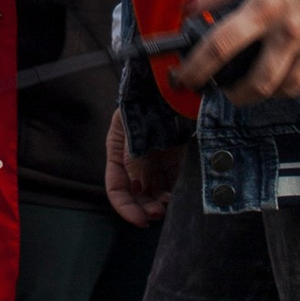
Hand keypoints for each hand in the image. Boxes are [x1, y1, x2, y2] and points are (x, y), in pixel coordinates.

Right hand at [105, 105, 181, 226]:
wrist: (176, 80)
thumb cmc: (149, 97)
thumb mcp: (134, 126)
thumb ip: (133, 157)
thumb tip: (136, 187)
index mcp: (119, 151)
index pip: (116, 187)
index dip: (125, 206)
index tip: (139, 219)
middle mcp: (137, 160)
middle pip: (137, 194)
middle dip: (146, 207)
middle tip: (159, 213)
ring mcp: (158, 160)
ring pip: (157, 192)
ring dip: (162, 203)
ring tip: (171, 205)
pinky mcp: (179, 159)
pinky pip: (176, 182)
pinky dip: (177, 193)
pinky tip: (183, 197)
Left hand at [176, 0, 299, 107]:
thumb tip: (188, 7)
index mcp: (264, 6)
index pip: (220, 46)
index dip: (197, 68)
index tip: (184, 78)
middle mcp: (290, 31)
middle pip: (258, 83)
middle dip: (235, 95)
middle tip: (225, 90)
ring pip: (287, 88)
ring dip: (266, 94)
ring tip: (255, 86)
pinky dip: (296, 86)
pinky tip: (286, 78)